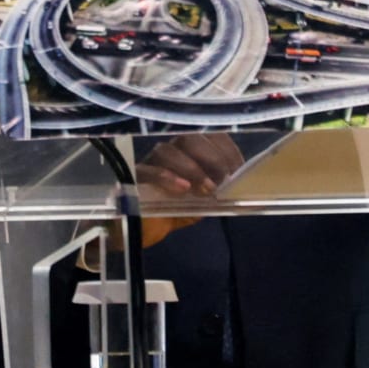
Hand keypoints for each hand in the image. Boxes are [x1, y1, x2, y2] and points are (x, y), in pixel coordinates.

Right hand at [81, 131, 245, 256]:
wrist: (132, 232)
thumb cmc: (166, 214)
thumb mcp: (196, 207)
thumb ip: (213, 196)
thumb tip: (237, 190)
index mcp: (187, 154)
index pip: (209, 136)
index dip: (225, 148)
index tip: (237, 167)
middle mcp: (168, 152)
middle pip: (190, 138)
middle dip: (211, 158)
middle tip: (222, 180)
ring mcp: (148, 163)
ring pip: (169, 150)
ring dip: (192, 168)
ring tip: (205, 189)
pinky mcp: (131, 177)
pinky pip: (148, 170)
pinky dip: (167, 177)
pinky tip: (182, 189)